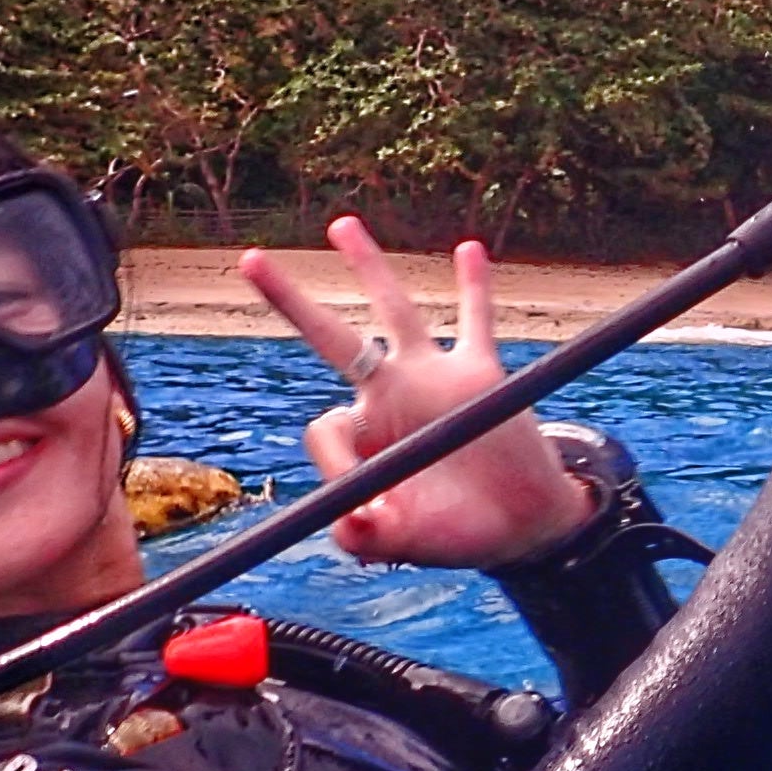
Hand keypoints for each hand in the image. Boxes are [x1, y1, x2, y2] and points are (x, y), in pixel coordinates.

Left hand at [234, 217, 590, 567]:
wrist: (522, 527)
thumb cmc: (455, 536)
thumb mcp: (404, 544)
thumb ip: (367, 537)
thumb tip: (346, 518)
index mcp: (364, 436)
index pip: (327, 425)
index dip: (334, 460)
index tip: (362, 499)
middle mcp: (389, 396)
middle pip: (332, 337)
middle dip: (290, 302)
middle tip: (249, 261)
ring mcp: (433, 378)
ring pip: (395, 311)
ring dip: (369, 267)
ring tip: (341, 227)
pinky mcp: (480, 374)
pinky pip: (476, 322)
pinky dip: (473, 288)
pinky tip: (469, 249)